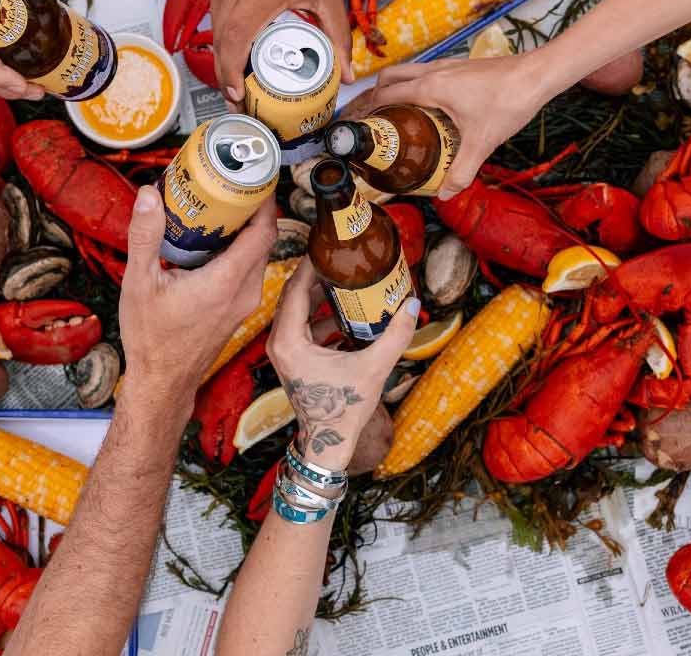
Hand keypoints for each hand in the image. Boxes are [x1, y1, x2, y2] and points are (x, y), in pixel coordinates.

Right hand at [117, 185, 276, 400]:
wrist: (162, 381)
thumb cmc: (152, 340)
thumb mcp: (139, 283)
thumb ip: (145, 236)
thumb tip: (149, 195)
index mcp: (226, 282)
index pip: (264, 230)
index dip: (265, 199)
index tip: (254, 174)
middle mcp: (244, 291)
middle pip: (264, 238)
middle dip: (253, 207)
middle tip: (232, 182)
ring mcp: (245, 302)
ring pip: (257, 254)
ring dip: (245, 228)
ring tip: (221, 205)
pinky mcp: (238, 308)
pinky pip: (248, 268)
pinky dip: (238, 248)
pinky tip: (212, 239)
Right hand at [202, 0, 352, 102]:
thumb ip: (338, 35)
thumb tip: (347, 75)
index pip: (236, 40)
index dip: (231, 72)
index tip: (237, 94)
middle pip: (220, 41)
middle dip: (226, 74)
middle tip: (239, 98)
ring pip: (214, 27)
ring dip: (223, 53)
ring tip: (237, 76)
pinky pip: (214, 10)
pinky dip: (223, 29)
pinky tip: (237, 40)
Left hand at [267, 260, 417, 468]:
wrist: (329, 442)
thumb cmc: (345, 408)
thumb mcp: (373, 368)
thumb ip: (395, 335)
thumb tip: (412, 303)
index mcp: (289, 341)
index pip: (296, 289)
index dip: (310, 266)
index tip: (327, 247)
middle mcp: (279, 342)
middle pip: (294, 296)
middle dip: (316, 276)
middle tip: (339, 258)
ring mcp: (283, 351)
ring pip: (298, 310)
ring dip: (319, 295)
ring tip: (344, 279)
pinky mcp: (291, 357)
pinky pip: (302, 325)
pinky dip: (320, 315)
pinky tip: (344, 311)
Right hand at [359, 50, 555, 198]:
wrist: (537, 75)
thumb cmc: (508, 101)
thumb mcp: (482, 142)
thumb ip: (461, 170)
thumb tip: (446, 193)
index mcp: (430, 88)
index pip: (385, 94)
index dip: (366, 109)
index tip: (356, 123)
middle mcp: (434, 71)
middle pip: (390, 76)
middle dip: (374, 93)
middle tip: (371, 116)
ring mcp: (448, 65)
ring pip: (408, 71)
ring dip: (395, 86)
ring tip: (395, 112)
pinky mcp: (461, 66)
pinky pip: (426, 72)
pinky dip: (416, 84)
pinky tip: (430, 106)